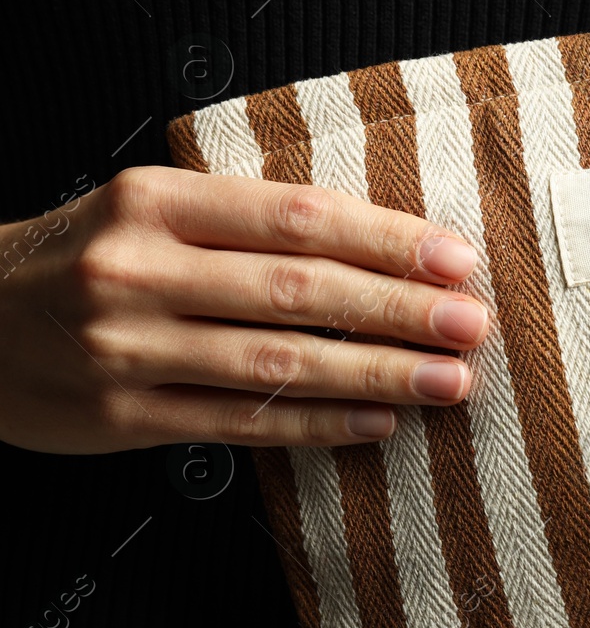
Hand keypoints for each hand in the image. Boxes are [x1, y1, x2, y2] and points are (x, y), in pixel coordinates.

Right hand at [0, 166, 487, 453]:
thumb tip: (380, 245)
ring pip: (277, 363)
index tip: (454, 258)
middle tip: (471, 322)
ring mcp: (127, 348)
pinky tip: (378, 422)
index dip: (387, 239)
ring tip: (448, 379)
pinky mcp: (121, 417)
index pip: (297, 218)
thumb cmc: (80, 255)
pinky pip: (241, 423)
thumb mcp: (150, 210)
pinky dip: (318, 425)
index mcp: (156, 202)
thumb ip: (246, 223)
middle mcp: (138, 270)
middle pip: (298, 291)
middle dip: (398, 309)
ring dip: (376, 373)